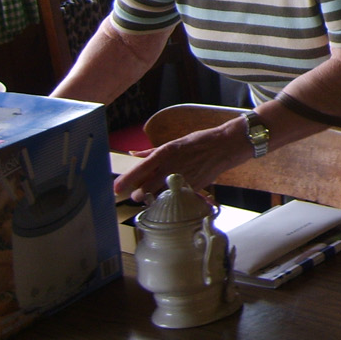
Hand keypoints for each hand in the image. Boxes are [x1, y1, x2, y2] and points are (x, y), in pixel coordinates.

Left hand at [113, 120, 249, 202]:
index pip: (138, 170)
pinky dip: (170, 197)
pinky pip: (174, 197)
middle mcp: (170, 167)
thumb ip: (151, 152)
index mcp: (164, 153)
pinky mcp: (191, 188)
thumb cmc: (199, 142)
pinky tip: (171, 193)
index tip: (115, 190)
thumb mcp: (174, 143)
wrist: (225, 146)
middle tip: (137, 193)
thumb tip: (133, 155)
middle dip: (138, 193)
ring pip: (158, 196)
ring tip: (154, 194)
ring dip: (152, 197)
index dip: (124, 182)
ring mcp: (181, 179)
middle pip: (144, 189)